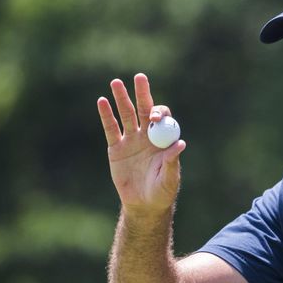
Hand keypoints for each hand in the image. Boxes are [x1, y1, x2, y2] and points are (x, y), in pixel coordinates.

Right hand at [97, 73, 185, 215]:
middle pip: (144, 110)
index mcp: (162, 140)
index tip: (154, 118)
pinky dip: (106, 115)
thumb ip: (172, 161)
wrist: (143, 204)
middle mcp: (147, 136)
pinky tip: (102, 101)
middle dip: (142, 94)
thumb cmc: (162, 192)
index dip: (159, 115)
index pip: (162, 119)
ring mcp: (131, 140)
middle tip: (140, 77)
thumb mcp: (170, 179)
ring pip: (126, 115)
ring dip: (121, 99)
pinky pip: (111, 128)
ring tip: (116, 82)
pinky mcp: (116, 148)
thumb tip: (180, 143)